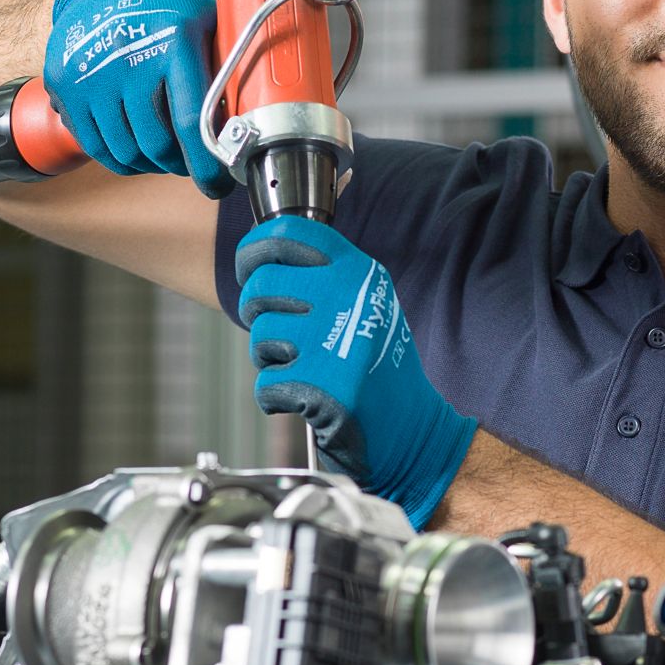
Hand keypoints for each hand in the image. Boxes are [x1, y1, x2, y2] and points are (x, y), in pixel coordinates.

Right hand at [44, 0, 231, 195]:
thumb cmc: (168, 9)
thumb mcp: (206, 24)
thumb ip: (225, 71)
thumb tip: (247, 129)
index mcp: (174, 41)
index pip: (191, 122)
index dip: (206, 164)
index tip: (217, 186)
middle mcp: (129, 57)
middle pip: (156, 145)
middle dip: (178, 165)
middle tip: (189, 163)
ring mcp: (92, 73)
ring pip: (125, 152)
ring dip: (148, 165)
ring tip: (162, 154)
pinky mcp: (66, 84)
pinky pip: (95, 146)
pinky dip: (119, 159)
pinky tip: (133, 151)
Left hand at [236, 216, 478, 526]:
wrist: (414, 432)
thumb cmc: (380, 371)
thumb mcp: (367, 305)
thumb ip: (324, 278)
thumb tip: (260, 260)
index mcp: (359, 272)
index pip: (288, 232)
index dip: (255, 249)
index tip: (251, 269)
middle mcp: (350, 297)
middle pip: (261, 284)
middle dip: (257, 315)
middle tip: (279, 338)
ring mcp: (337, 339)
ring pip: (260, 335)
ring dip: (269, 361)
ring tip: (301, 371)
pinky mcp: (323, 384)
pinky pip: (265, 384)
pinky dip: (275, 399)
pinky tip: (303, 400)